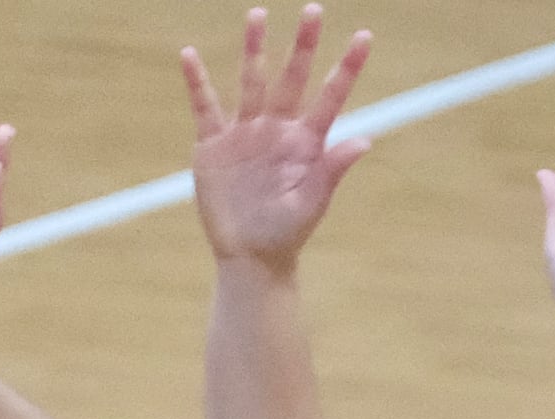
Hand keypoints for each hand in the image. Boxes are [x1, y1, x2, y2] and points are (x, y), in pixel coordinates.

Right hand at [183, 8, 374, 272]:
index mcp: (306, 141)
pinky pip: (205, 107)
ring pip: (252, 82)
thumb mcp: (312, 203)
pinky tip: (189, 55)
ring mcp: (245, 133)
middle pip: (292, 78)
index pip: (331, 97)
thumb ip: (333, 169)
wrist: (249, 257)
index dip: (347, 68)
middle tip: (313, 10)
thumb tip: (365, 140)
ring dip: (254, 49)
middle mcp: (278, 129)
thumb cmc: (286, 233)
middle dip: (302, 46)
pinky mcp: (214, 145)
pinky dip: (197, 82)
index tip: (364, 36)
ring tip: (257, 15)